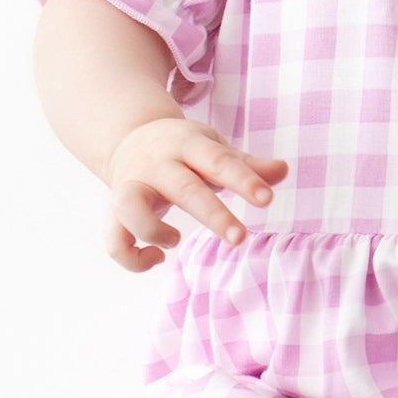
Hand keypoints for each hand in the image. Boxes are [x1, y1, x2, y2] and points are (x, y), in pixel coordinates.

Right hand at [102, 118, 289, 271]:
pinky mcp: (114, 212)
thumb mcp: (213, 148)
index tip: (266, 200)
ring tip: (177, 240)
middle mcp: (157, 165)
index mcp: (187, 145)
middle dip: (212, 214)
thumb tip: (283, 171)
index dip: (243, 180)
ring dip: (155, 231)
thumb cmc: (184, 150)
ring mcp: (131, 187)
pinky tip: (157, 258)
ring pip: (132, 210)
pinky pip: (114, 242)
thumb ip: (247, 164)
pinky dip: (133, 259)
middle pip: (183, 188)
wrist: (129, 138)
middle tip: (239, 238)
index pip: (218, 161)